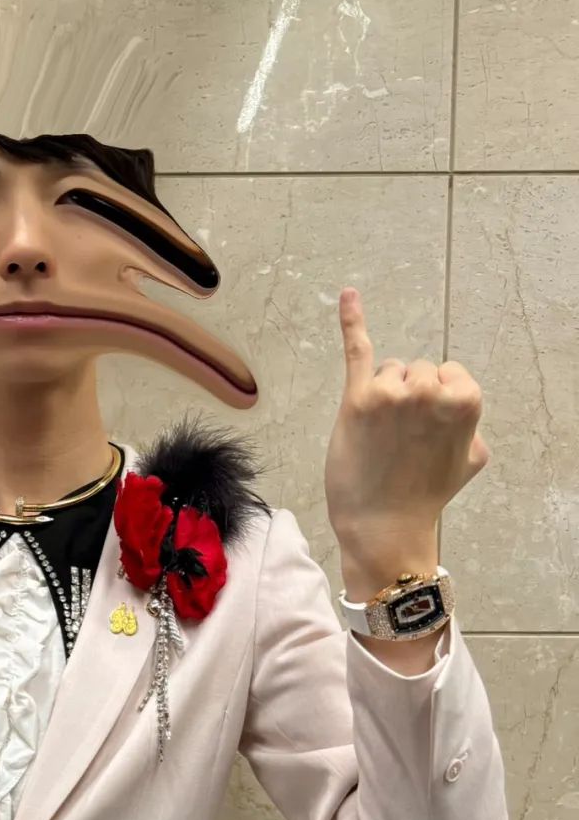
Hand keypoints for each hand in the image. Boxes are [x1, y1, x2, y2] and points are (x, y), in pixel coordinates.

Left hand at [325, 287, 489, 546]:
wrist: (384, 524)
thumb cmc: (427, 493)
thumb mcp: (472, 457)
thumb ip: (470, 422)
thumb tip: (456, 406)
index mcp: (465, 397)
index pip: (445, 373)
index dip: (431, 402)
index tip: (425, 433)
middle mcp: (430, 389)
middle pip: (414, 369)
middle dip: (406, 399)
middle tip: (399, 441)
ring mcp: (392, 392)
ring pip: (388, 371)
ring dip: (382, 396)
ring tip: (380, 437)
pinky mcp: (357, 399)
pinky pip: (358, 348)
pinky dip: (352, 319)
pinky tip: (348, 295)